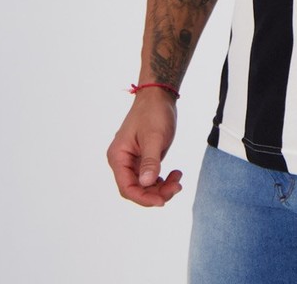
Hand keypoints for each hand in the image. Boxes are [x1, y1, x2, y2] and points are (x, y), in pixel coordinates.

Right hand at [106, 89, 182, 206]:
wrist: (158, 95)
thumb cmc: (154, 112)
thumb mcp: (154, 137)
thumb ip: (150, 161)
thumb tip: (145, 184)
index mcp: (118, 156)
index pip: (127, 187)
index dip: (144, 198)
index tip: (162, 200)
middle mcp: (122, 161)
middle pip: (136, 189)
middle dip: (156, 192)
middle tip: (177, 187)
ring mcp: (132, 160)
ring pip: (144, 185)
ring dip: (162, 187)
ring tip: (178, 178)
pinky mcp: (143, 158)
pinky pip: (150, 177)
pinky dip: (162, 179)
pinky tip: (175, 174)